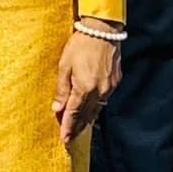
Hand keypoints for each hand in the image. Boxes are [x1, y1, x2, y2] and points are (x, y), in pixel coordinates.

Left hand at [53, 28, 120, 144]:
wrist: (102, 32)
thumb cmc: (80, 45)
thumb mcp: (64, 65)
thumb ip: (62, 89)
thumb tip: (57, 108)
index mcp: (85, 88)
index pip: (74, 113)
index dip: (68, 127)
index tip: (64, 139)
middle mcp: (100, 91)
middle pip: (87, 115)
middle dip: (77, 127)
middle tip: (70, 138)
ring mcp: (109, 87)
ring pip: (97, 109)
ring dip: (87, 119)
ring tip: (78, 128)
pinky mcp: (115, 82)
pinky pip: (104, 100)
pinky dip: (96, 107)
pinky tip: (91, 110)